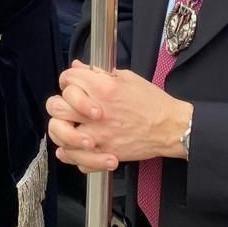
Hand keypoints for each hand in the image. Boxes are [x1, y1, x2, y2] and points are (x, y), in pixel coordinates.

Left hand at [47, 61, 190, 171]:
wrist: (171, 128)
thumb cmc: (153, 103)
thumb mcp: (127, 78)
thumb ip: (99, 73)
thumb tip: (79, 67)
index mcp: (103, 88)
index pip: (68, 78)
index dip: (68, 79)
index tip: (73, 84)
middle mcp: (96, 111)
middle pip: (56, 106)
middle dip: (59, 103)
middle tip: (67, 106)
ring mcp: (98, 135)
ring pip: (60, 133)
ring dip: (60, 130)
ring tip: (68, 127)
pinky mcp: (104, 153)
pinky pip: (76, 159)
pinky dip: (72, 155)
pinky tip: (75, 149)